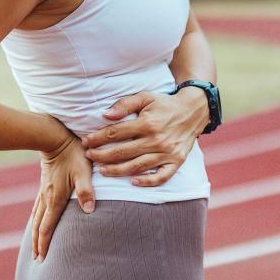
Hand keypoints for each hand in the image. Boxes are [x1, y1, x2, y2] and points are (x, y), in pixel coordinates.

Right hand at [30, 132, 94, 261]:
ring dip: (34, 233)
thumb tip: (89, 210)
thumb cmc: (73, 153)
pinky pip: (37, 207)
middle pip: (38, 226)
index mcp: (56, 199)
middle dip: (37, 243)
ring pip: (36, 217)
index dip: (44, 244)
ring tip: (34, 246)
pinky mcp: (44, 184)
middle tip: (36, 259)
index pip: (47, 227)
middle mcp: (47, 198)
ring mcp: (44, 191)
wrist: (54, 136)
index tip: (42, 258)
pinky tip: (36, 220)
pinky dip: (35, 219)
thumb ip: (87, 190)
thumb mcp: (83, 171)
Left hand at [81, 88, 208, 186]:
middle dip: (102, 156)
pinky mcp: (177, 161)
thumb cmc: (165, 104)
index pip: (115, 133)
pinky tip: (133, 182)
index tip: (85, 142)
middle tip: (89, 156)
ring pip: (137, 166)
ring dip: (117, 171)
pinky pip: (162, 177)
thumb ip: (125, 104)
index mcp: (147, 123)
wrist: (193, 110)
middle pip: (123, 152)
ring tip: (102, 171)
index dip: (97, 138)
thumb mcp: (145, 97)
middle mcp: (157, 139)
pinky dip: (148, 182)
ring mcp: (167, 152)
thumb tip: (105, 115)